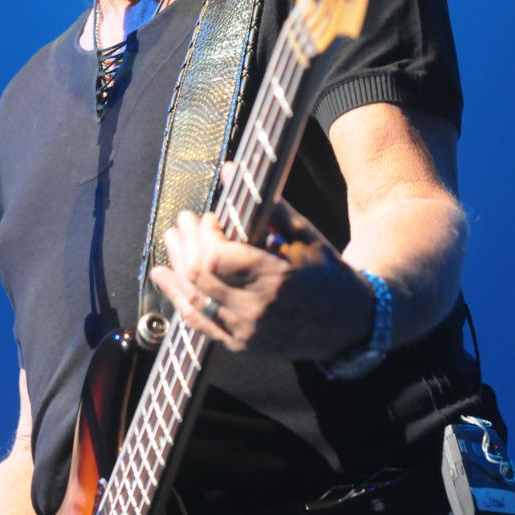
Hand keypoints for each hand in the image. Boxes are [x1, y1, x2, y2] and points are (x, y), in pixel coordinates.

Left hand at [150, 196, 371, 358]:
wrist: (350, 322)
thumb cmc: (328, 272)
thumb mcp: (305, 234)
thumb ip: (267, 204)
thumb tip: (231, 170)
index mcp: (275, 279)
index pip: (218, 258)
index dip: (206, 235)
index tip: (211, 217)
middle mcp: (257, 310)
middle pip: (200, 277)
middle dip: (187, 244)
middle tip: (183, 221)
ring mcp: (247, 332)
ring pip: (194, 299)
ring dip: (176, 267)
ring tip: (170, 239)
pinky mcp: (240, 344)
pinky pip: (199, 322)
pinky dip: (178, 298)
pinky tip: (164, 276)